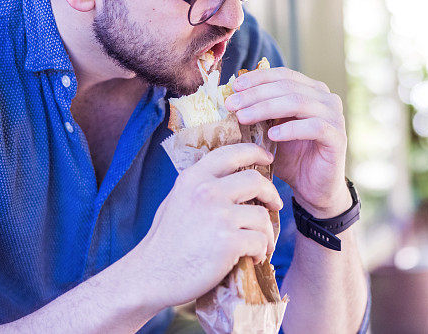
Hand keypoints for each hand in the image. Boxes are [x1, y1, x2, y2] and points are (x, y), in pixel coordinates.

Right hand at [132, 143, 282, 308]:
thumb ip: (201, 185)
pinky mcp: (228, 241)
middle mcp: (207, 191)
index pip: (232, 152)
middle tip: (275, 204)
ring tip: (260, 244)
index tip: (267, 158)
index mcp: (194, 177)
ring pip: (262, 215)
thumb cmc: (166, 240)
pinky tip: (253, 258)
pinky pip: (260, 240)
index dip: (255, 152)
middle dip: (271, 193)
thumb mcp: (178, 199)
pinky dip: (261, 251)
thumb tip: (230, 175)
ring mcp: (218, 215)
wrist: (151, 275)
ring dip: (267, 232)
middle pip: (256, 180)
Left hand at [225, 67, 350, 218]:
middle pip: (287, 86)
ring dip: (266, 108)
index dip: (258, 78)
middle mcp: (326, 98)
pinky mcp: (338, 137)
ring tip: (243, 118)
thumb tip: (230, 97)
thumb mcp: (271, 130)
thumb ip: (260, 113)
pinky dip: (291, 128)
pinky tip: (271, 135)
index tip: (234, 87)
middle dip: (255, 94)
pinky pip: (314, 127)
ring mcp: (335, 116)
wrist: (314, 189)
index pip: (283, 75)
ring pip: (298, 102)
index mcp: (311, 90)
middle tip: (231, 104)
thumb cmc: (292, 158)